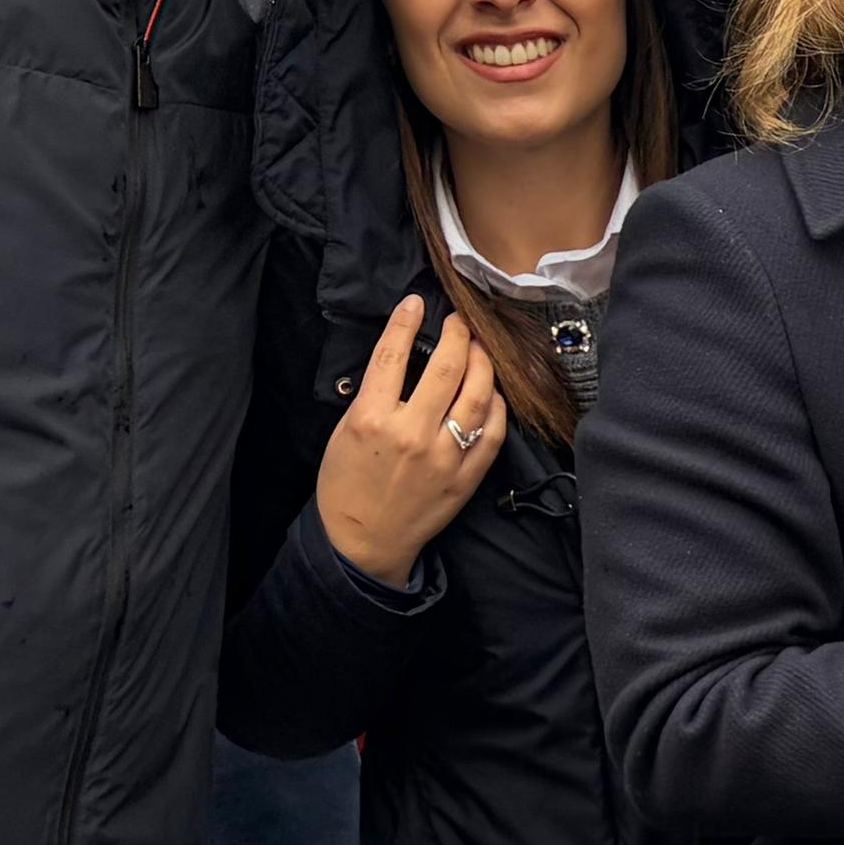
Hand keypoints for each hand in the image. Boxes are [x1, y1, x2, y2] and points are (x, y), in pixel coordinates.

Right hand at [316, 296, 503, 582]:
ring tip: (479, 349)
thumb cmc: (346, 485)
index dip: (406, 322)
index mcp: (372, 419)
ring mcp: (444, 456)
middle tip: (459, 321)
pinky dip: (498, 407)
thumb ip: (374, 396)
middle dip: (457, 335)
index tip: (416, 303)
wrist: (363, 542)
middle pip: (446, 368)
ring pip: (478, 396)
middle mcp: (412, 434)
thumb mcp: (345, 432)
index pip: (392, 356)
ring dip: (483, 364)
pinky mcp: (467, 477)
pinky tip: (493, 392)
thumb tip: (403, 359)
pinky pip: (494, 432)